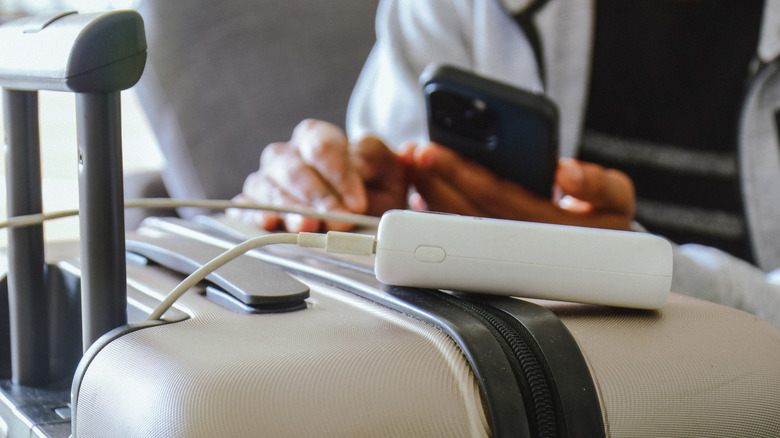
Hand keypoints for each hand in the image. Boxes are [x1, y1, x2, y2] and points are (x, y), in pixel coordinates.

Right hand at [233, 119, 407, 231]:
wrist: (364, 215)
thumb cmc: (373, 189)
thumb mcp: (386, 169)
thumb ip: (374, 158)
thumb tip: (358, 164)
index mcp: (316, 137)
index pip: (321, 146)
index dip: (339, 174)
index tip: (356, 201)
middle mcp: (287, 155)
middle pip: (293, 168)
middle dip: (317, 196)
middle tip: (338, 219)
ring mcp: (267, 180)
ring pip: (269, 187)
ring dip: (291, 209)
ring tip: (309, 227)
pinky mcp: (253, 206)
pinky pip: (246, 207)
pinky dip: (256, 215)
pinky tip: (270, 222)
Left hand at [410, 142, 634, 230]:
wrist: (603, 256)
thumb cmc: (601, 218)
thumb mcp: (615, 198)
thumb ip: (598, 184)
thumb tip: (566, 171)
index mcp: (547, 225)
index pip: (496, 196)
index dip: (461, 174)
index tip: (434, 151)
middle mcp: (518, 242)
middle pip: (466, 208)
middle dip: (436, 177)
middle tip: (415, 151)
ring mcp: (501, 250)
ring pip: (456, 221)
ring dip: (430, 191)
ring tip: (413, 162)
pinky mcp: (490, 251)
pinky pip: (455, 230)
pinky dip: (433, 206)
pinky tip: (419, 188)